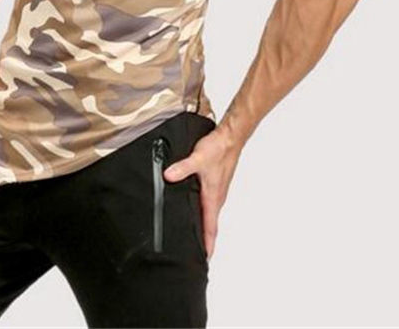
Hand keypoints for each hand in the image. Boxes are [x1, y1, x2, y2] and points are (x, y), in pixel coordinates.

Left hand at [162, 126, 241, 259]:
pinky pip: (208, 203)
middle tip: (195, 254)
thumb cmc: (219, 149)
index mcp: (213, 197)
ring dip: (203, 226)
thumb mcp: (198, 158)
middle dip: (204, 240)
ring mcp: (217, 190)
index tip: (204, 260)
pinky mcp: (215, 183)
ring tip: (194, 237)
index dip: (207, 245)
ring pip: (209, 214)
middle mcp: (216, 197)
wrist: (230, 137)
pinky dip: (203, 212)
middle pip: (210, 224)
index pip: (211, 228)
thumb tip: (169, 176)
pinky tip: (194, 209)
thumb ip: (182, 168)